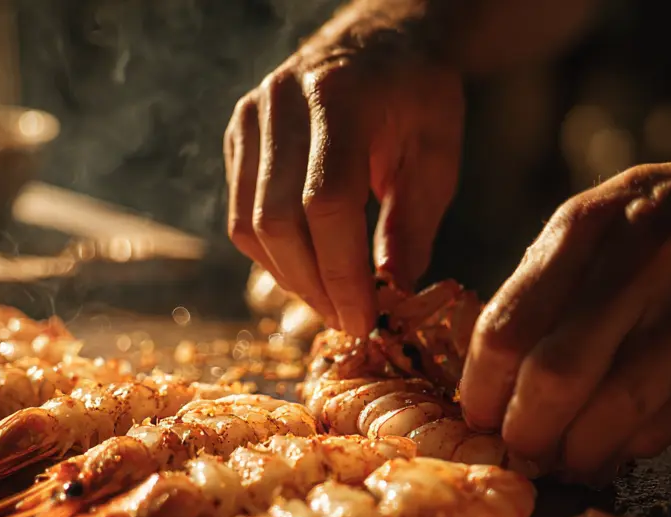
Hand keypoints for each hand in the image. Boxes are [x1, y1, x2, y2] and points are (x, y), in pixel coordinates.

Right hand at [224, 13, 464, 336]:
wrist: (377, 40)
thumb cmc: (415, 96)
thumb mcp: (436, 154)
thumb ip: (414, 224)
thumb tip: (391, 293)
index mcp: (339, 98)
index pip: (325, 203)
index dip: (341, 273)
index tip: (365, 319)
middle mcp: (280, 103)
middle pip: (277, 221)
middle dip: (313, 286)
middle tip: (349, 321)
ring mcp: (249, 118)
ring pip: (249, 225)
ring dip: (290, 278)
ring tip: (331, 302)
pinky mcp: (235, 137)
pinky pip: (240, 215)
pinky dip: (272, 255)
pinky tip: (309, 269)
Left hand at [458, 128, 670, 478]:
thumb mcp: (628, 208)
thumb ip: (565, 273)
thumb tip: (501, 369)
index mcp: (593, 221)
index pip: (504, 327)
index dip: (480, 391)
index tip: (478, 421)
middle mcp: (641, 256)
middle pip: (550, 377)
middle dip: (525, 434)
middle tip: (523, 454)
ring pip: (611, 409)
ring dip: (578, 453)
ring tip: (569, 463)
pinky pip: (670, 418)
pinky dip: (632, 446)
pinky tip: (620, 451)